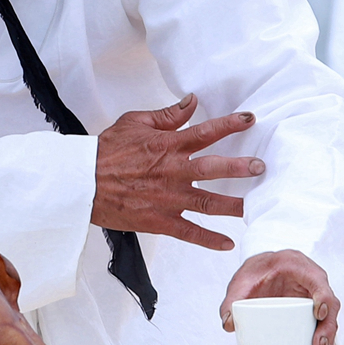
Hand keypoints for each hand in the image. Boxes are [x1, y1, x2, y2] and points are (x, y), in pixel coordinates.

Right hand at [92, 94, 258, 250]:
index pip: (206, 132)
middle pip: (214, 169)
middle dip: (240, 167)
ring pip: (208, 202)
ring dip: (233, 204)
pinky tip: (228, 243)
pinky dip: (209, 239)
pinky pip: (189, 232)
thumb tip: (191, 101)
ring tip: (254, 206)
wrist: (82, 182)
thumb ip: (167, 115)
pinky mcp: (159, 220)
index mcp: (168, 145)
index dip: (230, 124)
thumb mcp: (135, 122)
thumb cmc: (106, 150)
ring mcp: (168, 198)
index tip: (250, 119)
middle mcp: (173, 171)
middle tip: (261, 168)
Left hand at [220, 249, 341, 344]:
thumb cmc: (254, 272)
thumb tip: (228, 325)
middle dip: (327, 329)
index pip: (319, 281)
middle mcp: (314, 282)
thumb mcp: (241, 282)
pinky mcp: (314, 311)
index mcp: (299, 267)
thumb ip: (231, 300)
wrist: (261, 269)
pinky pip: (323, 327)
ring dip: (327, 342)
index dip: (324, 297)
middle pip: (331, 305)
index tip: (319, 314)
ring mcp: (317, 297)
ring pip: (330, 319)